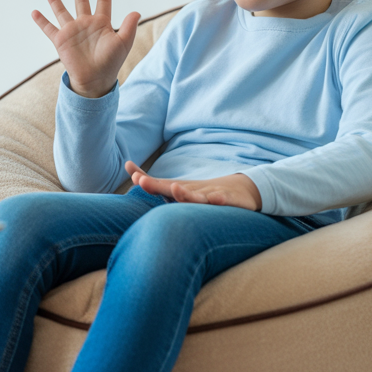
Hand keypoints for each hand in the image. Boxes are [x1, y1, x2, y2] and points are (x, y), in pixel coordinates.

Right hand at [31, 0, 139, 97]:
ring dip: (55, 0)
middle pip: (81, 1)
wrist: (95, 80)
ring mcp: (72, 31)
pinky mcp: (60, 41)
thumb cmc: (111, 63)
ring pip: (62, 11)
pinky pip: (49, 29)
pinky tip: (34, 12)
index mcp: (101, 23)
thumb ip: (128, 27)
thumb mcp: (123, 43)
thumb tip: (136, 12)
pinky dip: (41, 21)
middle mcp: (85, 24)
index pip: (104, 1)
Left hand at [125, 160, 261, 210]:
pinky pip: (224, 201)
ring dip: (186, 194)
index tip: (134, 178)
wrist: (241, 189)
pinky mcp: (230, 200)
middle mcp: (194, 191)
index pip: (160, 186)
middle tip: (142, 182)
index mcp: (182, 190)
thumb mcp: (180, 190)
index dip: (147, 183)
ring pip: (198, 196)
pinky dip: (220, 199)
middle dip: (157, 186)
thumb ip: (155, 183)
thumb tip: (130, 170)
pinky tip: (215, 199)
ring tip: (176, 189)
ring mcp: (211, 194)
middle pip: (174, 189)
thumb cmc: (204, 192)